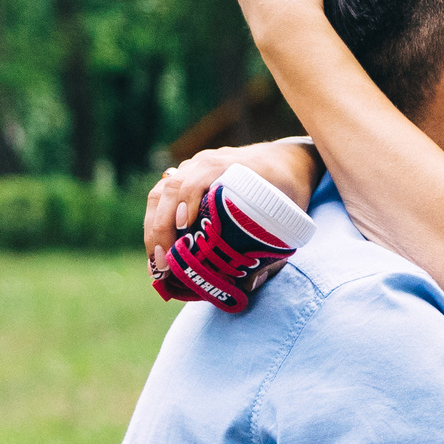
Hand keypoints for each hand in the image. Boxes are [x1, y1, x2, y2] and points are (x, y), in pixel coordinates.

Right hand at [144, 140, 325, 275]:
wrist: (289, 159)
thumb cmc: (290, 186)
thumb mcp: (290, 212)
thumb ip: (275, 245)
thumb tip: (250, 284)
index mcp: (231, 166)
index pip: (198, 178)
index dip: (186, 200)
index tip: (182, 226)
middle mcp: (206, 163)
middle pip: (171, 187)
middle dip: (161, 226)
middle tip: (163, 263)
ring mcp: (194, 168)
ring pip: (160, 192)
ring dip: (153, 227)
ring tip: (156, 264)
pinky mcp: (188, 178)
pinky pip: (162, 196)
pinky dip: (155, 222)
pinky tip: (158, 251)